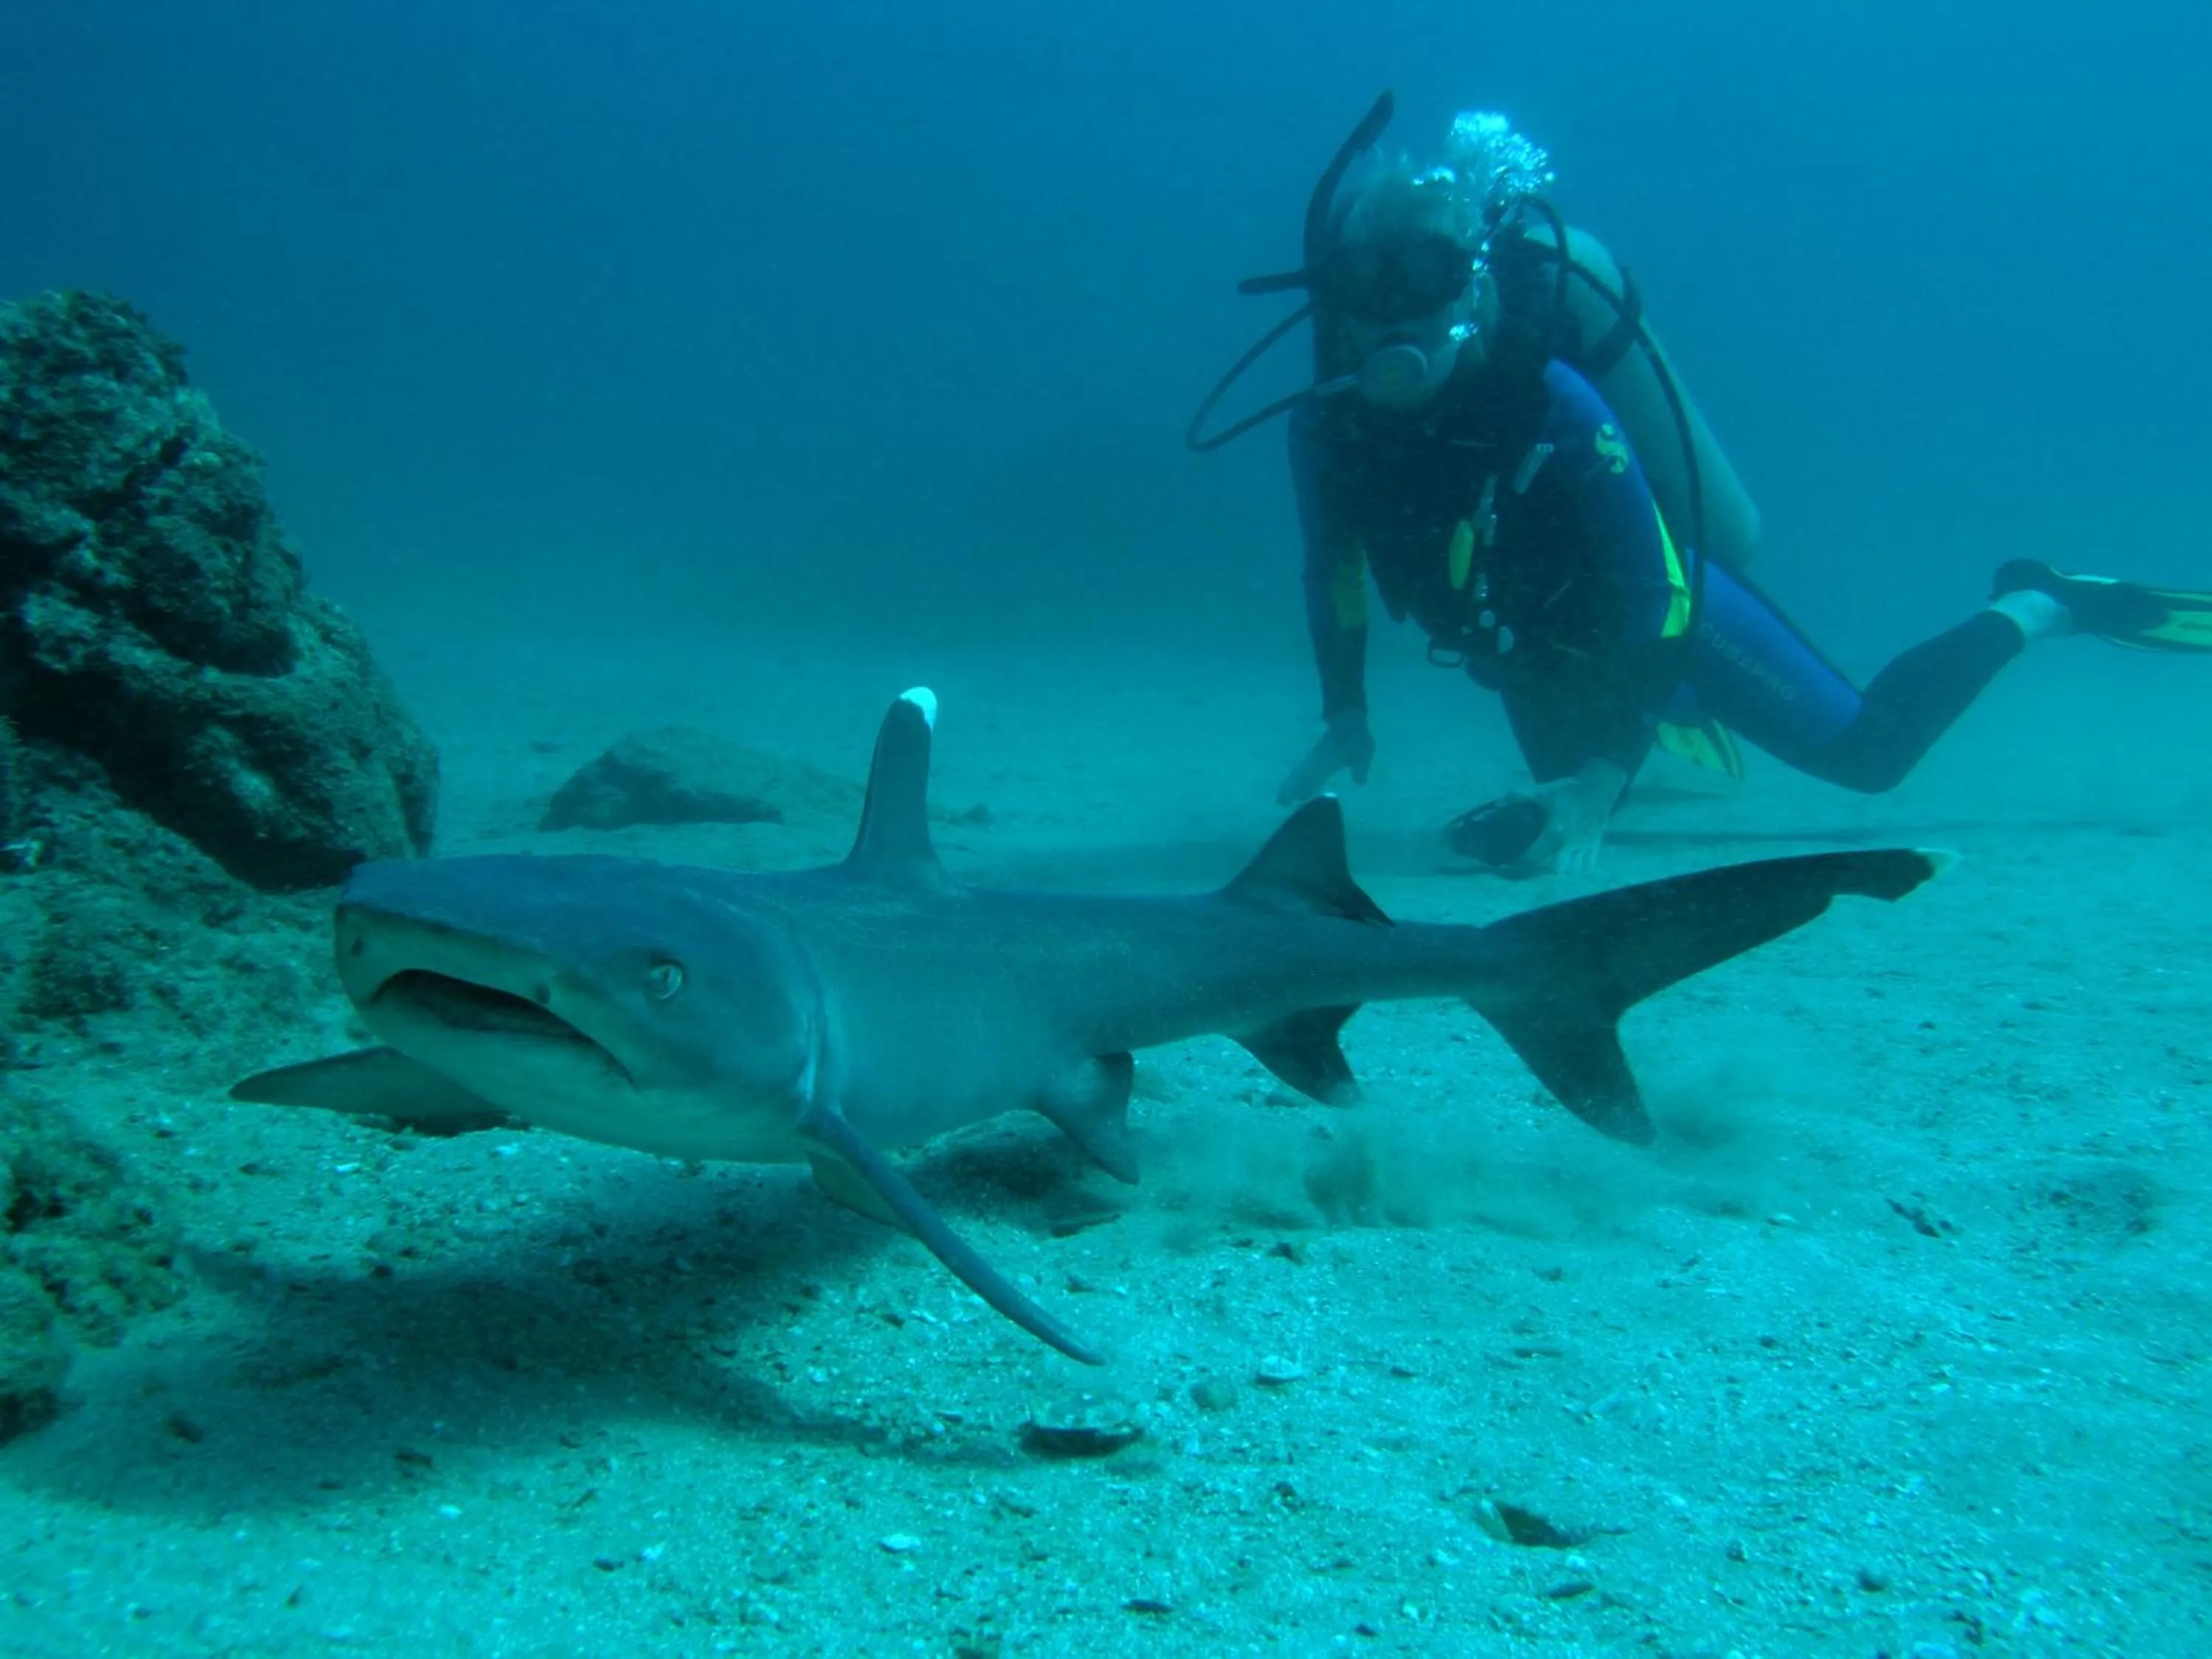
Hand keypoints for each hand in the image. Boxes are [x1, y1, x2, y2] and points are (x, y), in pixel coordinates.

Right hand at [1277, 711, 1375, 804]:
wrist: (1347, 723)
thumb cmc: (1356, 739)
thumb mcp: (1363, 753)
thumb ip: (1360, 767)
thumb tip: (1360, 782)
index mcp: (1329, 761)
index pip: (1315, 776)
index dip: (1306, 787)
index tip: (1297, 799)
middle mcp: (1317, 761)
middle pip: (1301, 776)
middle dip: (1291, 788)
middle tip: (1280, 802)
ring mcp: (1313, 758)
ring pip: (1298, 773)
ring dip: (1289, 784)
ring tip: (1281, 797)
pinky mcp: (1313, 757)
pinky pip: (1301, 769)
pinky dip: (1294, 778)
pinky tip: (1291, 785)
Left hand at [1496, 759, 1627, 878]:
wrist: (1598, 787)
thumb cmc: (1568, 790)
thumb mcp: (1542, 791)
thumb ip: (1518, 797)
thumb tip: (1497, 806)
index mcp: (1555, 832)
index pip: (1534, 857)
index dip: (1519, 864)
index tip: (1508, 864)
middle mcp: (1570, 844)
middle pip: (1554, 869)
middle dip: (1542, 870)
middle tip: (1531, 863)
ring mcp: (1585, 846)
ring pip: (1572, 870)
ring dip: (1561, 870)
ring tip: (1550, 864)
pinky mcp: (1595, 845)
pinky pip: (1588, 865)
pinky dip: (1578, 867)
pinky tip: (1570, 862)